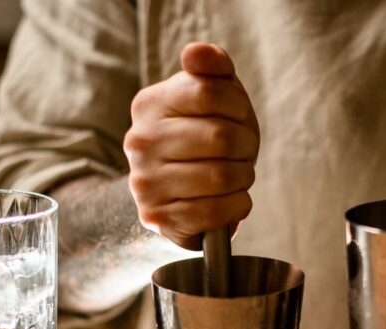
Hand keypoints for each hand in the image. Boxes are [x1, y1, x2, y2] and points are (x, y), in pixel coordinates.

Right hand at [123, 42, 260, 250]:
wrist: (178, 193)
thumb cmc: (204, 135)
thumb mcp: (212, 95)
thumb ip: (212, 66)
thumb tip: (195, 53)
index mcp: (150, 104)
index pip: (208, 93)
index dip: (239, 107)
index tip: (240, 117)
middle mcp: (139, 142)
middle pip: (220, 138)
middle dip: (246, 146)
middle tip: (243, 152)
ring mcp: (145, 182)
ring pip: (221, 177)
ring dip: (244, 177)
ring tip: (236, 175)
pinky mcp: (158, 218)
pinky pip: (215, 211)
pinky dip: (237, 206)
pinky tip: (232, 199)